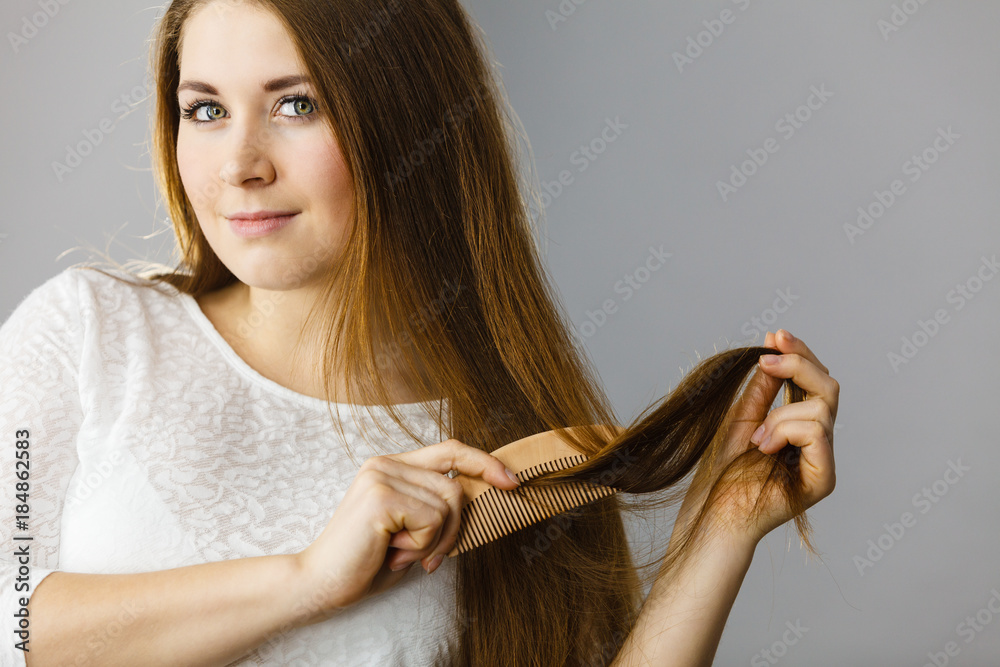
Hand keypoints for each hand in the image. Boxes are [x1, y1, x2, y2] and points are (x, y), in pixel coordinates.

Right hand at [294, 438, 518, 615]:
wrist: (320, 582)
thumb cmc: (366, 561)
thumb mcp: (410, 528)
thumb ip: (435, 506)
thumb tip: (483, 494)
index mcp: (391, 465)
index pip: (450, 450)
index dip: (484, 462)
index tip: (511, 481)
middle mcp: (386, 463)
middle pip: (455, 485)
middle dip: (455, 528)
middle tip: (429, 556)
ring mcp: (382, 475)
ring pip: (448, 505)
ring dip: (435, 541)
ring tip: (402, 552)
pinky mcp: (381, 495)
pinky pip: (433, 520)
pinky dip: (422, 545)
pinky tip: (392, 552)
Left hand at [674, 329, 838, 547]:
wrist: (714, 511)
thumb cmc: (722, 471)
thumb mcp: (741, 417)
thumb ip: (763, 388)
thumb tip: (773, 349)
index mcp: (799, 424)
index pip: (813, 380)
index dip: (799, 353)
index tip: (775, 334)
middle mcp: (817, 440)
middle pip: (828, 386)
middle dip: (798, 364)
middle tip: (765, 360)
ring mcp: (823, 460)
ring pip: (822, 408)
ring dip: (780, 414)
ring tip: (755, 437)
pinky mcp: (823, 479)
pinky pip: (819, 434)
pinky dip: (787, 431)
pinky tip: (763, 447)